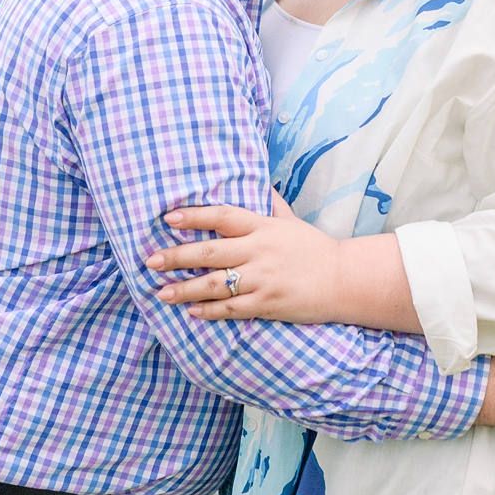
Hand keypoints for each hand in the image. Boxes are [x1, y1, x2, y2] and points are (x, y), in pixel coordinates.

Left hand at [147, 195, 346, 323]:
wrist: (344, 279)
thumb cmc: (315, 249)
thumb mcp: (293, 222)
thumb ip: (272, 205)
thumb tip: (260, 183)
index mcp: (264, 227)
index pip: (224, 216)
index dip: (195, 216)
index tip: (169, 218)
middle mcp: (260, 251)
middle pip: (210, 252)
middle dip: (177, 256)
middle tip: (150, 261)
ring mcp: (263, 278)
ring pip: (215, 284)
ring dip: (185, 289)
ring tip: (161, 293)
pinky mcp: (267, 303)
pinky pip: (231, 308)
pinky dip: (210, 310)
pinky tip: (192, 311)